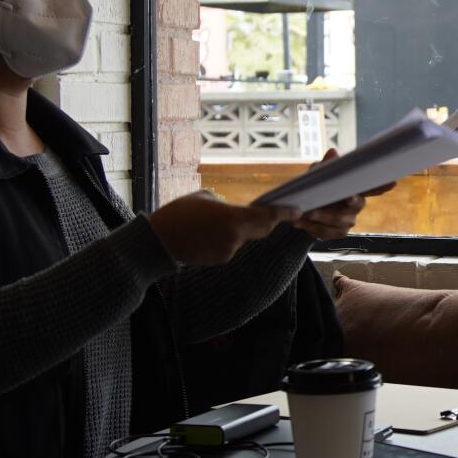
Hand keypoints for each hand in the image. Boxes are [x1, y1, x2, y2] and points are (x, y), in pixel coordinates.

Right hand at [148, 192, 294, 264]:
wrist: (158, 242)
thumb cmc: (179, 214)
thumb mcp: (204, 198)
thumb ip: (226, 204)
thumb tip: (235, 209)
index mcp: (234, 218)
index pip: (268, 216)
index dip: (285, 213)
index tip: (298, 209)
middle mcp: (236, 237)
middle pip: (263, 229)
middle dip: (267, 220)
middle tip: (270, 211)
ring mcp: (229, 251)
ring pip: (245, 237)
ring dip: (239, 228)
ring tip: (214, 221)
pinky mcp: (221, 259)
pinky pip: (231, 246)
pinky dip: (226, 238)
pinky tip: (207, 233)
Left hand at [289, 149, 393, 241]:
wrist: (302, 212)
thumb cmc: (316, 188)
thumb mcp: (316, 175)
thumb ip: (324, 166)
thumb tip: (333, 152)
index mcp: (355, 188)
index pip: (373, 186)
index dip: (383, 185)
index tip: (392, 182)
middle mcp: (357, 204)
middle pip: (357, 204)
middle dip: (349, 202)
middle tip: (345, 198)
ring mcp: (349, 221)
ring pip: (339, 220)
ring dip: (321, 215)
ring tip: (305, 212)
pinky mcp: (339, 233)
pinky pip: (327, 232)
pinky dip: (312, 226)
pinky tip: (300, 221)